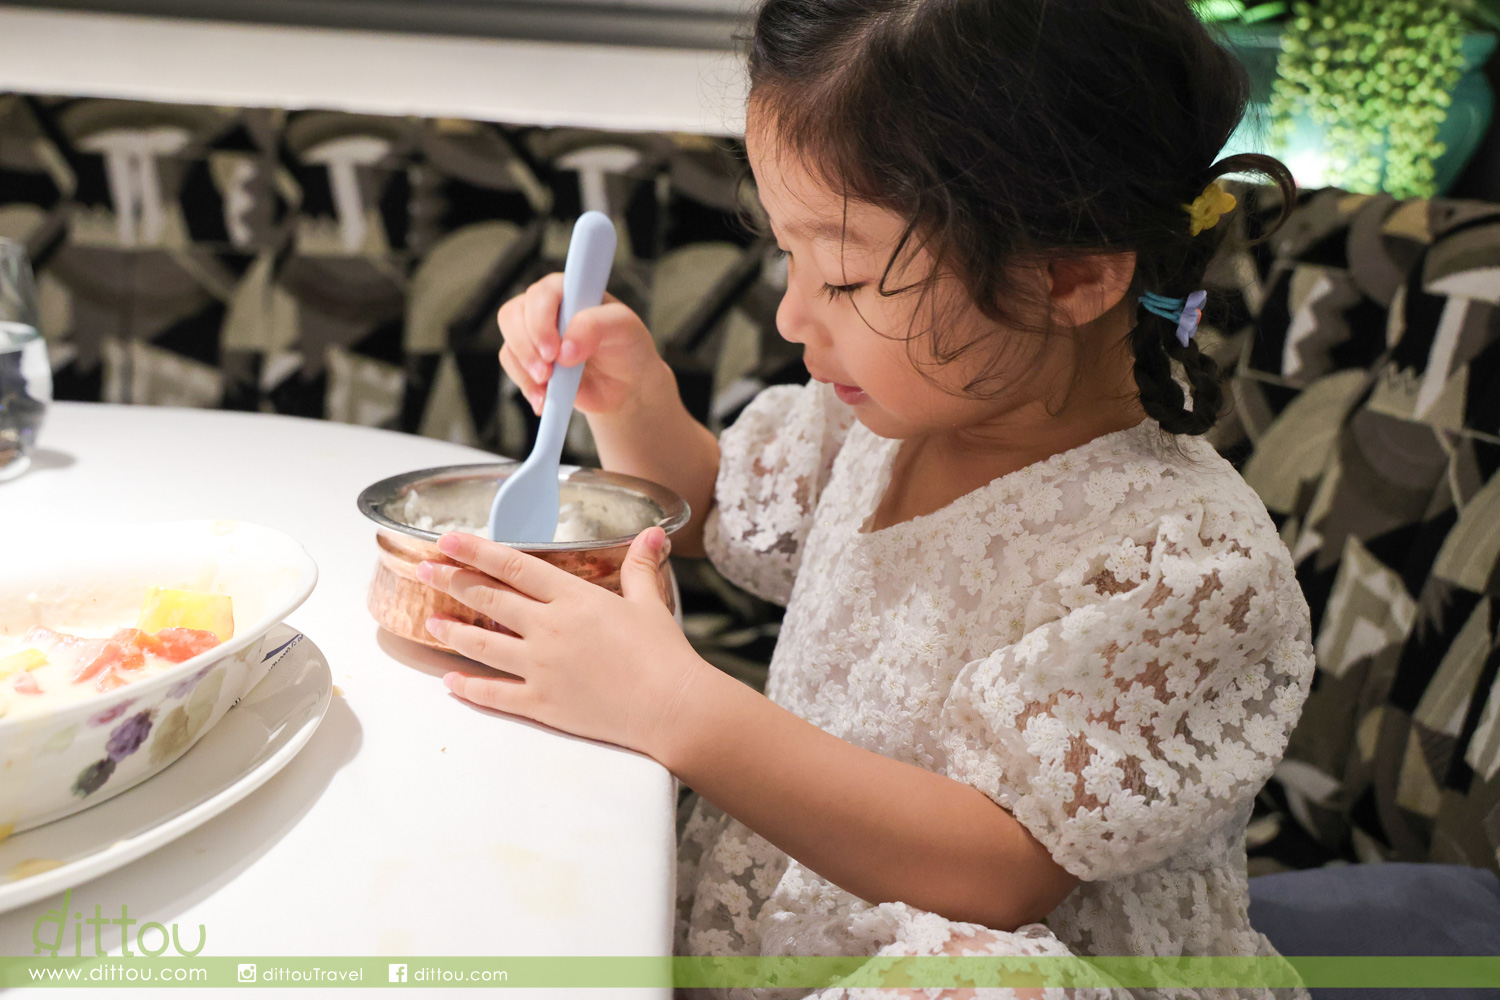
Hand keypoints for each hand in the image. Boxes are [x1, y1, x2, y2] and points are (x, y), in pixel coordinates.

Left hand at [417, 527, 705, 761]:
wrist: (670, 707)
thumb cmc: (663, 656)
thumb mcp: (651, 603)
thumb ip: (641, 567)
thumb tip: (653, 535)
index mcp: (573, 599)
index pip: (514, 566)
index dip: (476, 551)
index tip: (447, 541)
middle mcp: (549, 629)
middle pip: (489, 599)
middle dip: (451, 582)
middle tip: (426, 571)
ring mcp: (540, 668)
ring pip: (482, 644)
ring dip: (452, 632)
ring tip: (431, 622)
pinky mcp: (541, 704)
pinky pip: (494, 694)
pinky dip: (469, 688)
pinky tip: (451, 682)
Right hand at [497, 273, 668, 416]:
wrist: (626, 384)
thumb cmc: (627, 346)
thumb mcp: (624, 328)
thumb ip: (596, 326)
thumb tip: (565, 349)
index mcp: (570, 289)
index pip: (541, 293)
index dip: (540, 320)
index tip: (555, 351)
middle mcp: (547, 306)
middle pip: (513, 315)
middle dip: (527, 348)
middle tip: (547, 373)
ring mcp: (535, 332)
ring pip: (509, 342)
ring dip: (524, 369)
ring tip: (548, 387)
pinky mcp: (530, 358)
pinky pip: (512, 368)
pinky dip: (525, 385)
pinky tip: (544, 398)